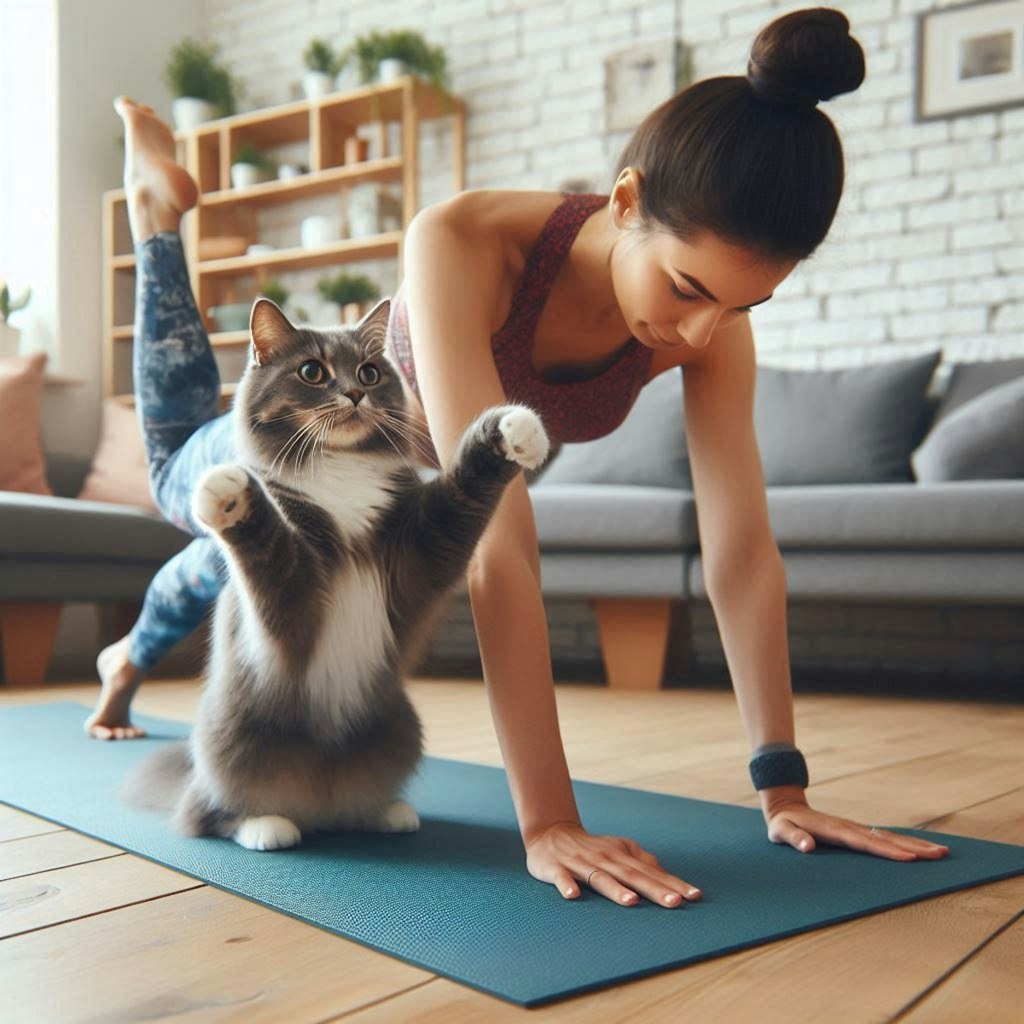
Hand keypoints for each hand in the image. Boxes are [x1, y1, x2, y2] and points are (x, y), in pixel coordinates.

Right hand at [525, 821, 702, 906]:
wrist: (549, 833)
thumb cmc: (591, 848)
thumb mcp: (619, 850)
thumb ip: (641, 862)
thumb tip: (666, 876)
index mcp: (621, 855)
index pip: (651, 872)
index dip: (672, 884)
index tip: (694, 896)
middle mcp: (604, 858)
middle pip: (632, 875)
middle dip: (654, 889)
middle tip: (676, 903)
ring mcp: (579, 864)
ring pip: (600, 878)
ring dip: (615, 890)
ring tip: (632, 902)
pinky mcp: (555, 868)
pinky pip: (561, 878)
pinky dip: (567, 886)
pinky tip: (574, 895)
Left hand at [761, 790, 949, 860]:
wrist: (786, 807)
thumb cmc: (782, 824)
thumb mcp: (780, 831)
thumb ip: (793, 838)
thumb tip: (808, 847)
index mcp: (834, 830)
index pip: (864, 842)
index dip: (886, 851)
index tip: (909, 858)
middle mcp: (849, 827)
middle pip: (885, 838)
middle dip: (913, 847)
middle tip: (940, 855)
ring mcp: (855, 828)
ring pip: (889, 837)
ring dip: (915, 844)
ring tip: (941, 852)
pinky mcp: (857, 831)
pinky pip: (884, 838)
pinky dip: (904, 843)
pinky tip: (921, 849)